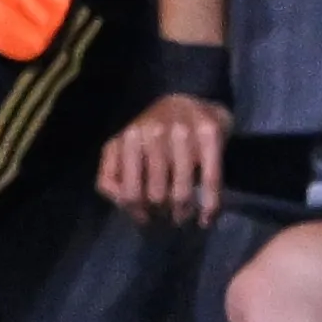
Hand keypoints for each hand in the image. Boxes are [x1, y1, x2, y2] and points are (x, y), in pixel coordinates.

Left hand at [95, 93, 227, 226]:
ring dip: (182, 214)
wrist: (191, 100)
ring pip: (181, 193)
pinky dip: (209, 208)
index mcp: (128, 139)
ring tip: (182, 218)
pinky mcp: (209, 134)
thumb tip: (123, 205)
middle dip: (161, 213)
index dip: (136, 212)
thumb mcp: (123, 149)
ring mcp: (182, 132)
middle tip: (166, 216)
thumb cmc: (154, 133)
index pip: (128, 192)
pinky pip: (210, 181)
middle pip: (155, 196)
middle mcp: (152, 133)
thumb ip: (112, 175)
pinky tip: (205, 220)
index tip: (145, 217)